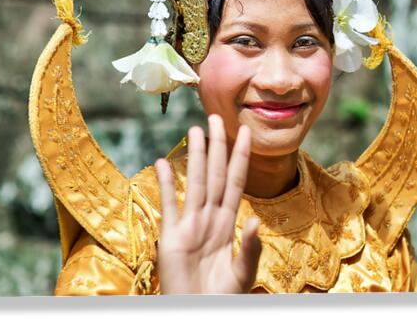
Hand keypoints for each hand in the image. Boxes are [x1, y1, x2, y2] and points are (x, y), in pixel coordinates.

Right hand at [155, 114, 261, 293]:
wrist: (198, 313)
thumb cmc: (223, 298)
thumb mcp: (243, 273)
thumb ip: (250, 247)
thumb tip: (254, 218)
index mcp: (228, 223)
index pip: (236, 181)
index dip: (241, 157)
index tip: (246, 132)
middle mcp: (209, 218)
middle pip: (215, 174)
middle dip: (217, 146)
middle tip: (216, 117)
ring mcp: (190, 225)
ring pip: (195, 182)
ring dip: (195, 156)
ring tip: (195, 130)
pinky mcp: (171, 238)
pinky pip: (169, 205)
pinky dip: (166, 184)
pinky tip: (163, 163)